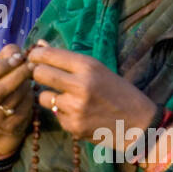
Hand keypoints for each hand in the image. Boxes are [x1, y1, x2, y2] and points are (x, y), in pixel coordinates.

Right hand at [0, 44, 34, 158]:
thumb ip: (6, 55)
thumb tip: (17, 53)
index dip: (1, 67)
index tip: (19, 58)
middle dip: (18, 75)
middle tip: (31, 66)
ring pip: (12, 101)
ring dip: (25, 87)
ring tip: (30, 78)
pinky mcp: (7, 128)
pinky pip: (22, 111)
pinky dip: (29, 99)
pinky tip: (30, 92)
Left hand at [26, 42, 156, 143]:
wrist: (139, 123)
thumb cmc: (118, 92)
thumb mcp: (97, 69)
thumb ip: (67, 59)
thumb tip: (40, 44)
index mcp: (88, 66)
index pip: (48, 55)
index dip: (36, 55)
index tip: (34, 57)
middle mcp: (80, 86)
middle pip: (39, 74)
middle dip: (37, 73)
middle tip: (43, 75)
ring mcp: (75, 108)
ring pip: (43, 97)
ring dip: (50, 96)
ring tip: (67, 97)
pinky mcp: (73, 127)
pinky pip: (55, 114)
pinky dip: (62, 113)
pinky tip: (79, 113)